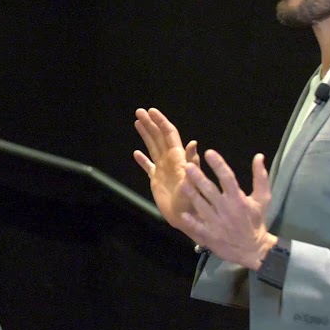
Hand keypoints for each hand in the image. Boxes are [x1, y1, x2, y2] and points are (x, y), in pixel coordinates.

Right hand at [133, 108, 201, 227]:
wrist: (186, 218)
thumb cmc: (192, 201)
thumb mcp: (193, 180)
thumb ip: (192, 162)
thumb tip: (193, 142)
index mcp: (178, 157)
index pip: (169, 134)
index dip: (160, 122)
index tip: (151, 111)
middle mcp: (170, 160)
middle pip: (159, 137)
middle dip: (150, 124)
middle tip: (139, 111)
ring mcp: (163, 169)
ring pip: (153, 147)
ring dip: (145, 135)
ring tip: (137, 122)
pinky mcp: (157, 181)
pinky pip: (148, 167)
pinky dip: (142, 160)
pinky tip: (136, 153)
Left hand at [178, 148, 274, 270]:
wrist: (254, 249)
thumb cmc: (256, 221)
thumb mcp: (263, 199)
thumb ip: (260, 177)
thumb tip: (259, 156)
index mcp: (239, 199)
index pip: (227, 178)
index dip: (218, 164)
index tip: (209, 152)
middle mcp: (227, 209)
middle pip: (210, 191)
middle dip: (198, 177)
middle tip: (187, 165)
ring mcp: (217, 223)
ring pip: (201, 206)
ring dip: (191, 194)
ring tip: (181, 182)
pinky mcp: (211, 236)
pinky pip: (198, 227)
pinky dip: (191, 221)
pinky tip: (183, 212)